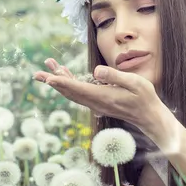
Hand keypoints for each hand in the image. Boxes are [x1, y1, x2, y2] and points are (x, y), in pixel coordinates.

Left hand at [33, 58, 167, 132]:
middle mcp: (96, 102)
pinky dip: (69, 84)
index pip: (78, 89)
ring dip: (59, 81)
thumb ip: (114, 76)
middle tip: (37, 74)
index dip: (61, 83)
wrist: (148, 116)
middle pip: (70, 92)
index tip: (48, 78)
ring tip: (48, 69)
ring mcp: (96, 104)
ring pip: (73, 92)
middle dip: (53, 82)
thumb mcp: (134, 83)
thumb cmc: (144, 98)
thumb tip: (95, 71)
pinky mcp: (99, 102)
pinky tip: (65, 75)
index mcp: (103, 97)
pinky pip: (79, 93)